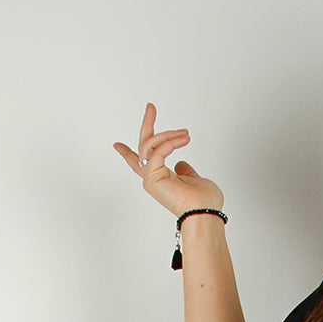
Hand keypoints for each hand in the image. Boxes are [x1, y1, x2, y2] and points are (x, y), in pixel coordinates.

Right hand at [113, 102, 223, 216]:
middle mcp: (152, 178)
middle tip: (151, 107)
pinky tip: (182, 139)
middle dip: (147, 125)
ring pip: (150, 146)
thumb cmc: (204, 202)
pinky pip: (157, 152)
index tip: (117, 145)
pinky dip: (169, 143)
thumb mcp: (194, 180)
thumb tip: (181, 163)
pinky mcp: (153, 177)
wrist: (205, 213)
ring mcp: (151, 178)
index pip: (141, 162)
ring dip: (169, 136)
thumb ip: (185, 172)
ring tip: (185, 134)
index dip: (128, 153)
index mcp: (160, 179)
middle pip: (143, 147)